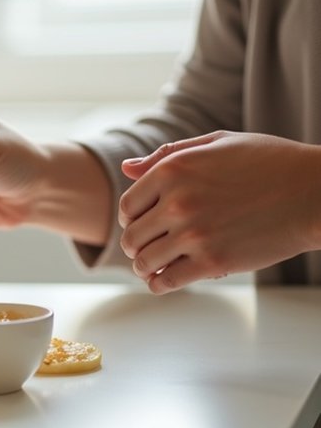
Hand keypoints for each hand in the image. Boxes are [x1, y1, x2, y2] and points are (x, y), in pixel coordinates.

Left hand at [119, 131, 320, 293]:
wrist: (316, 192)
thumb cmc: (270, 163)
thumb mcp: (217, 143)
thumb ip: (166, 156)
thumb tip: (126, 168)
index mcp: (173, 171)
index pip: (127, 206)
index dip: (132, 219)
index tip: (143, 224)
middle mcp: (177, 203)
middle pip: (132, 237)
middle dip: (136, 245)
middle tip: (148, 248)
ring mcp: (194, 234)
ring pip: (144, 262)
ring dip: (144, 267)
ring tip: (154, 266)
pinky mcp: (213, 262)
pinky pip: (167, 282)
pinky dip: (159, 284)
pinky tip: (163, 280)